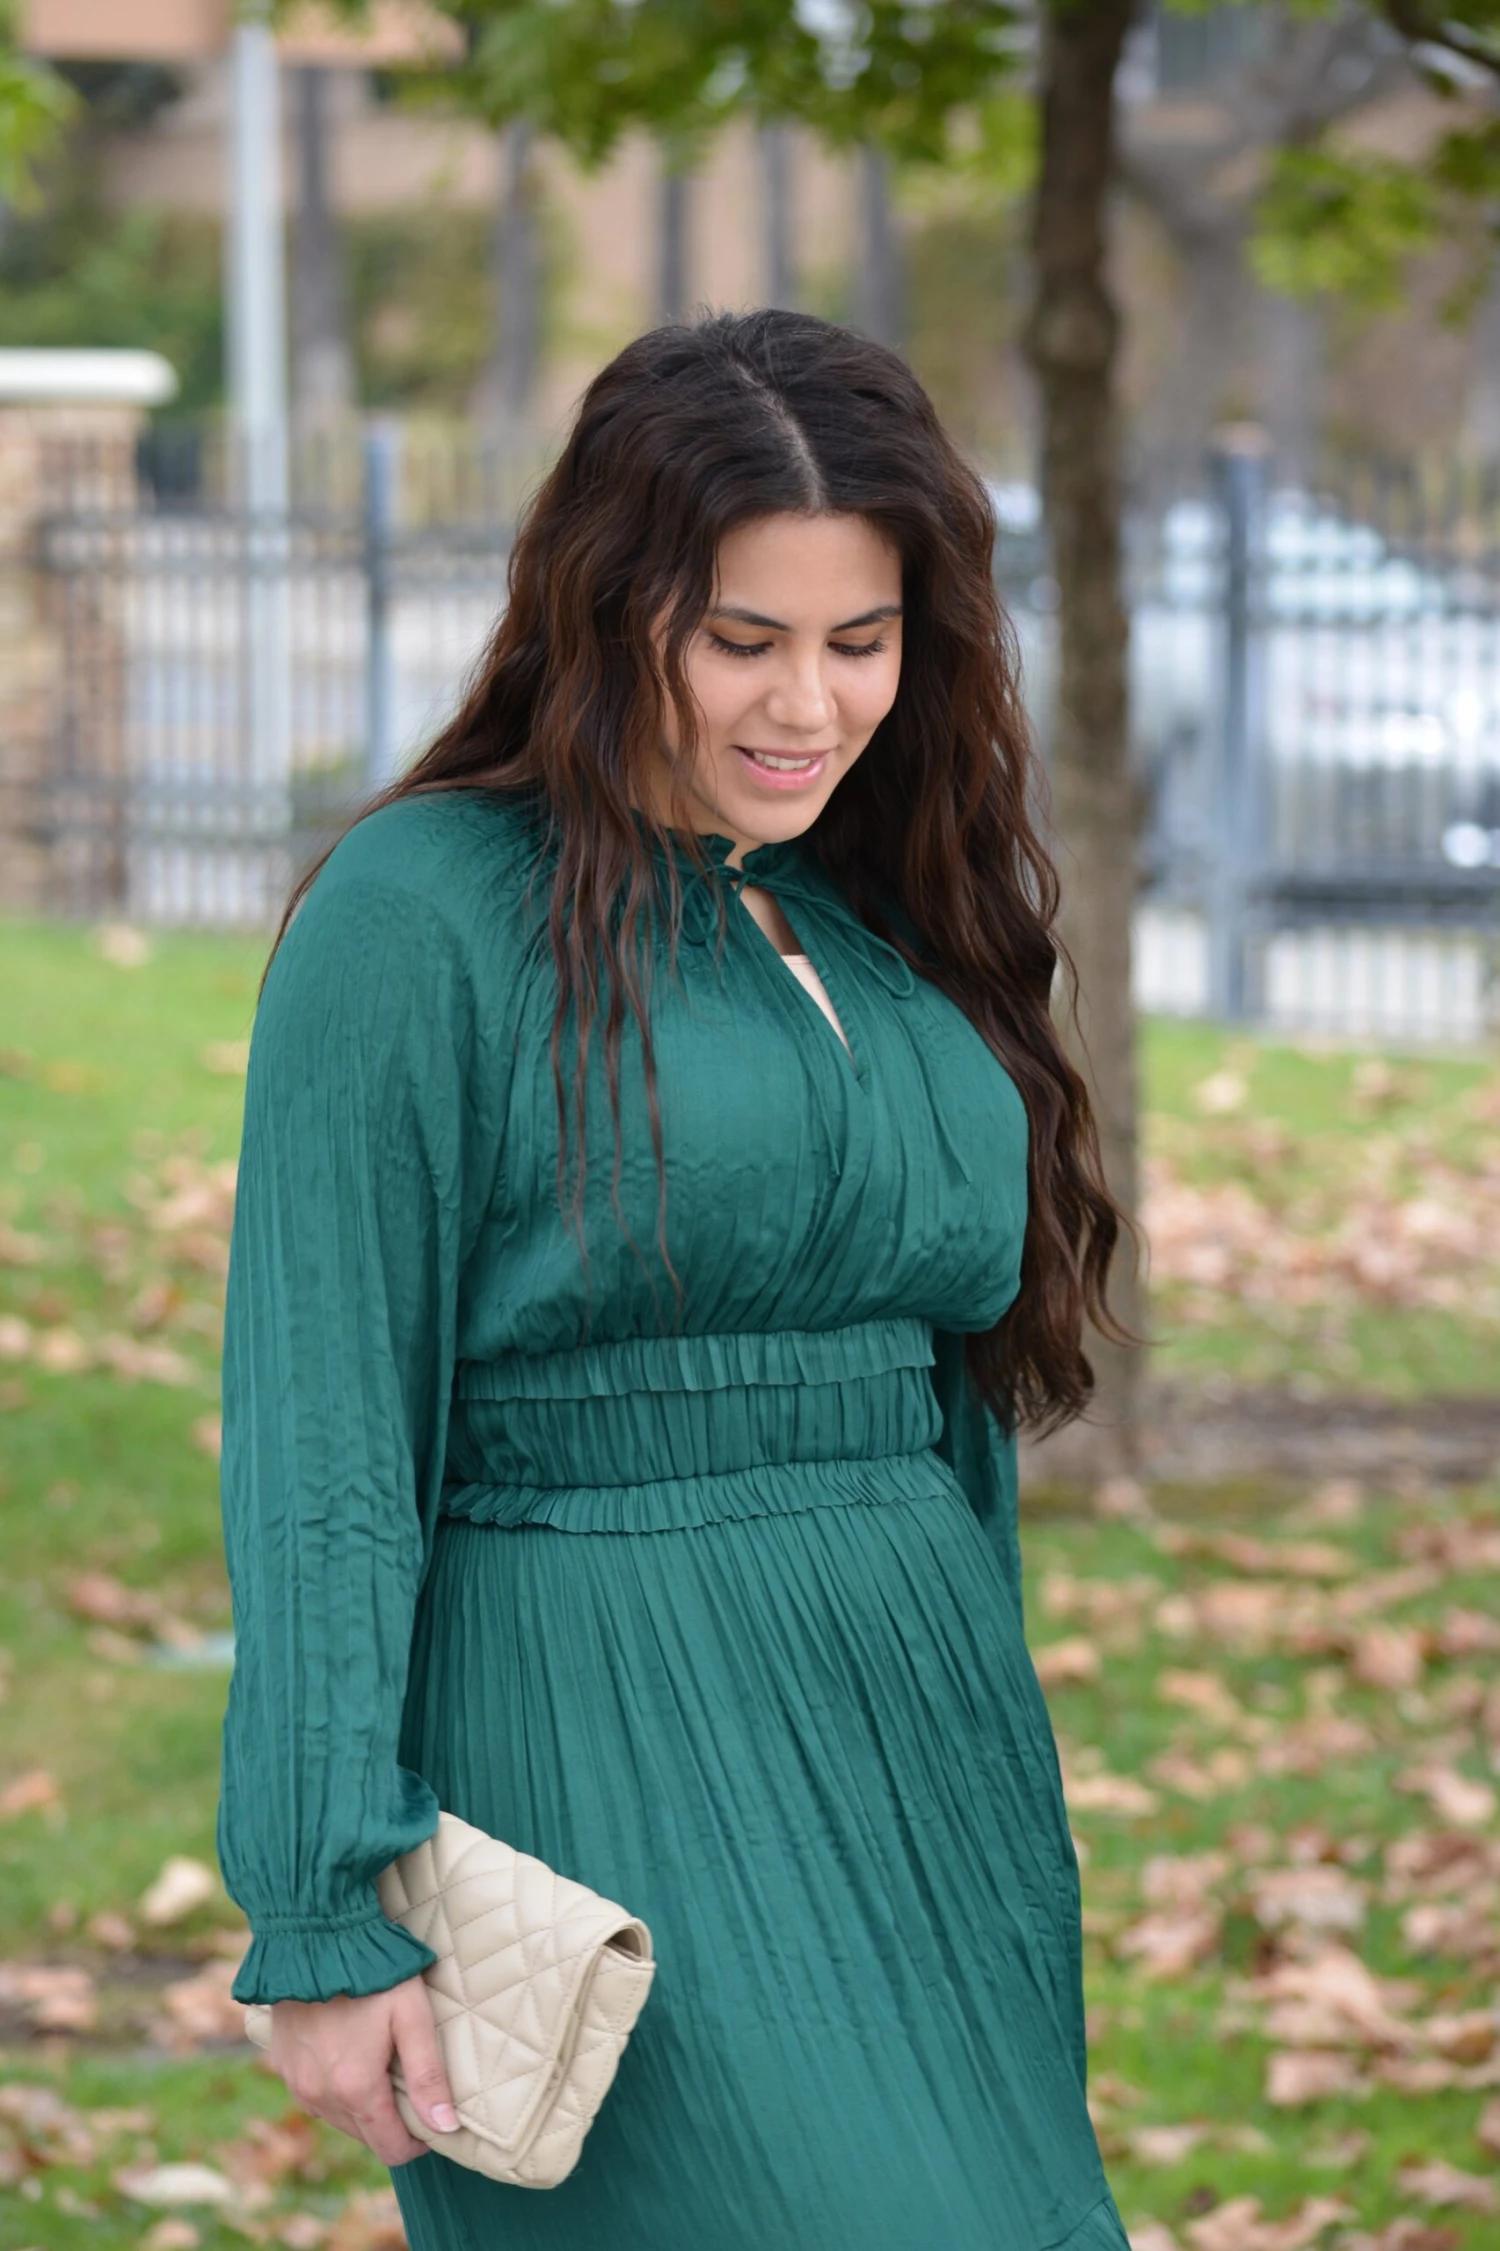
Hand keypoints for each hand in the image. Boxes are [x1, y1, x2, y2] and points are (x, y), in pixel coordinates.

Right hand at [266, 1976, 459, 2166]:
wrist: (315, 1937)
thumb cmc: (373, 1973)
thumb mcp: (412, 2017)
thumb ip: (428, 2076)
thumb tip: (446, 2127)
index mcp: (355, 2089)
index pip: (390, 2148)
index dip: (416, 2141)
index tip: (430, 2120)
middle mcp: (320, 2096)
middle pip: (365, 2135)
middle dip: (390, 2121)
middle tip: (407, 2082)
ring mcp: (297, 2082)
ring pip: (338, 2118)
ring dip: (361, 2106)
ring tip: (378, 2063)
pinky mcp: (283, 2065)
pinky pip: (314, 2096)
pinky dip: (333, 2089)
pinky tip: (346, 2055)